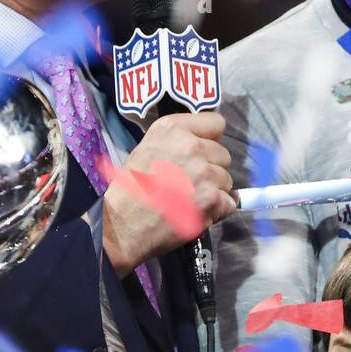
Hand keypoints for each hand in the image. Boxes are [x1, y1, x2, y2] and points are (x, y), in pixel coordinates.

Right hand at [102, 110, 235, 275]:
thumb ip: (176, 141)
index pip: (216, 123)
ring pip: (226, 179)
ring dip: (214, 190)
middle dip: (212, 168)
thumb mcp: (146, 149)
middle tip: (191, 183)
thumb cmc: (129, 190)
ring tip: (191, 200)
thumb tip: (204, 143)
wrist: (121, 228)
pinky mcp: (212, 198)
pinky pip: (229, 202)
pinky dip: (218, 210)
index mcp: (173, 129)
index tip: (203, 152)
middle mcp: (191, 146)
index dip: (211, 140)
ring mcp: (204, 172)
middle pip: (223, 154)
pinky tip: (197, 213)